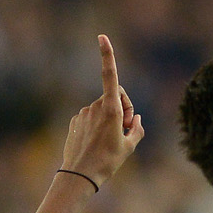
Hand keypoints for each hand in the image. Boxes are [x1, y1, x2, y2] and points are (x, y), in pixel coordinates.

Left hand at [59, 35, 144, 190]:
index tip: (102, 36)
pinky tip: (96, 143)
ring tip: (109, 141)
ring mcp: (84, 113)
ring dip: (110, 119)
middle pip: (115, 97)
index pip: (110, 76)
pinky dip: (98, 125)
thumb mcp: (130, 146)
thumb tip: (134, 117)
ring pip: (103, 109)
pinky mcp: (76, 120)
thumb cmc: (107, 162)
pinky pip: (92, 118)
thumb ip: (136, 127)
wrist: (80, 175)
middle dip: (123, 108)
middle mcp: (96, 106)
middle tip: (125, 130)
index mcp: (110, 109)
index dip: (107, 55)